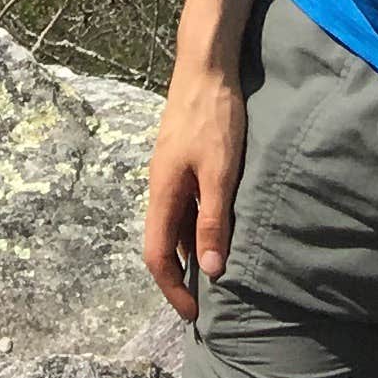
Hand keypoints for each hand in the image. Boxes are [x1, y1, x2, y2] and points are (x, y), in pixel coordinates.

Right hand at [142, 65, 246, 322]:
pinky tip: (217, 227)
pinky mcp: (181, 157)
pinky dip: (195, 225)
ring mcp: (170, 170)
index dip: (172, 288)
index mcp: (162, 191)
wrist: (206, 64)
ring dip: (188, 250)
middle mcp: (160, 184)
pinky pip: (183, 203)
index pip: (157, 255)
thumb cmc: (214, 117)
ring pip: (173, 222)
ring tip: (214, 270)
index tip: (193, 314)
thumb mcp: (220, 172)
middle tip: (205, 301)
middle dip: (179, 275)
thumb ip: (213, 221)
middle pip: (162, 241)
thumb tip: (211, 270)